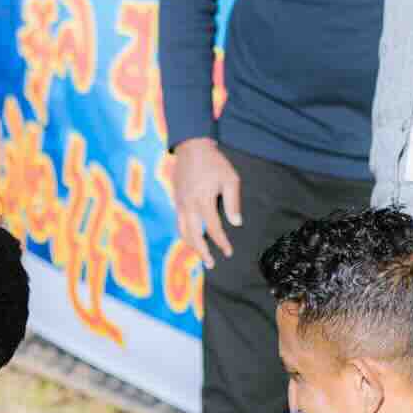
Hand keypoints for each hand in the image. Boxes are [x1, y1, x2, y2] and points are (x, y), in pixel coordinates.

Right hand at [172, 137, 241, 264]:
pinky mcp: (176, 201)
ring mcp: (179, 204)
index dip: (221, 243)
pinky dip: (185, 234)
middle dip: (202, 252)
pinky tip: (193, 239)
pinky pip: (179, 223)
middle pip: (193, 236)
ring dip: (192, 246)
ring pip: (183, 232)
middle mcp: (188, 206)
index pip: (213, 229)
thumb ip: (233, 202)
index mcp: (203, 201)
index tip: (228, 252)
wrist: (191, 147)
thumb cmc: (214, 162)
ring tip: (201, 255)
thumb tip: (236, 223)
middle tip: (211, 264)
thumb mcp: (230, 178)